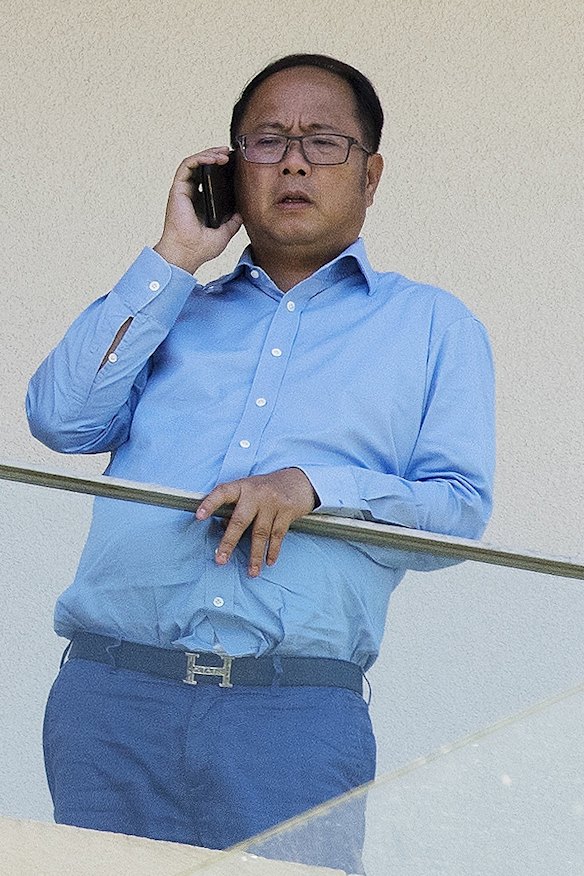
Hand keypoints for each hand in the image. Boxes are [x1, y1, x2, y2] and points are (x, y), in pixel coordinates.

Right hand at [153, 148, 242, 273]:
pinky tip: (213, 159)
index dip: (221, 169)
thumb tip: (243, 211)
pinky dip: (200, 158)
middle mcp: (191, 194)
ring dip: (210, 154)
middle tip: (231, 153)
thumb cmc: (201, 248)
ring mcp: (184, 191)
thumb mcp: (225, 233)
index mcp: (201, 203)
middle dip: (216, 156)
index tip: (235, 165)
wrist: (188, 253)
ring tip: (224, 153)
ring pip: (195, 162)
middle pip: (203, 167)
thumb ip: (233, 221)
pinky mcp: (178, 189)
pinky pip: (187, 165)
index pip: (210, 179)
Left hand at [196, 468, 317, 576]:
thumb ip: (236, 506)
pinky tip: (268, 562)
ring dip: (255, 556)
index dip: (210, 504)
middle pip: (240, 520)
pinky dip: (272, 551)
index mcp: (242, 486)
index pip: (222, 493)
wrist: (297, 481)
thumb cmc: (266, 488)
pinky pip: (277, 536)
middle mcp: (256, 494)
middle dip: (229, 542)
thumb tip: (223, 528)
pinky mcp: (287, 512)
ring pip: (260, 533)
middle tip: (220, 559)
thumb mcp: (248, 490)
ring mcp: (272, 503)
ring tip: (251, 572)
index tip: (198, 516)